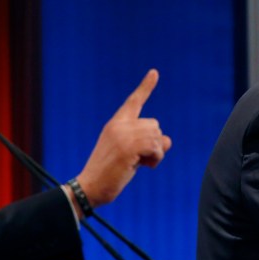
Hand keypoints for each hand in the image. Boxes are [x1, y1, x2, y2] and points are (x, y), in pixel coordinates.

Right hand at [74, 69, 171, 209]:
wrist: (91, 187)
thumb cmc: (110, 173)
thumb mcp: (130, 155)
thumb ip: (147, 144)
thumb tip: (168, 140)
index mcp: (115, 123)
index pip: (133, 101)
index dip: (146, 87)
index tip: (155, 72)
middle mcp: (118, 125)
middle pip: (154, 124)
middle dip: (154, 142)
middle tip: (143, 159)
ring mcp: (123, 135)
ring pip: (157, 136)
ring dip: (156, 153)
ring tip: (142, 164)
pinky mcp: (128, 147)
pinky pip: (155, 147)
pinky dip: (156, 158)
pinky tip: (145, 166)